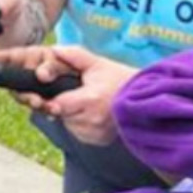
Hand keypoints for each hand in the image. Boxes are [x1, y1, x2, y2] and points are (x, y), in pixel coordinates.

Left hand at [0, 45, 134, 145]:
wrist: (145, 100)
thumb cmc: (121, 81)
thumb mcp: (97, 63)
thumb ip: (72, 56)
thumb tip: (52, 51)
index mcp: (89, 101)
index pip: (56, 106)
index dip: (49, 101)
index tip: (47, 97)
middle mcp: (90, 121)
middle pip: (59, 114)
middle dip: (61, 103)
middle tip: (74, 95)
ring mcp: (93, 134)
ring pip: (67, 123)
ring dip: (71, 114)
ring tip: (88, 102)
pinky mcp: (96, 141)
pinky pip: (78, 131)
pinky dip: (80, 123)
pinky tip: (93, 113)